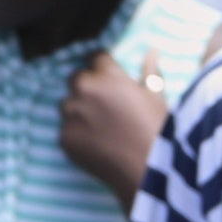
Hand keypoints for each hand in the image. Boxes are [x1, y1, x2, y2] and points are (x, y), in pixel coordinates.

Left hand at [59, 51, 166, 205]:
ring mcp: (70, 115)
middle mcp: (83, 90)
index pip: (95, 57)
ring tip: (103, 127)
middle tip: (107, 105)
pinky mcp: (64, 137)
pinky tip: (98, 142)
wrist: (147, 171)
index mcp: (106, 76)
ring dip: (79, 109)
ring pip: (68, 103)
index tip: (110, 79)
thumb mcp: (157, 97)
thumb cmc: (158, 130)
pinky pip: (66, 128)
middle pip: (77, 78)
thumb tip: (152, 50)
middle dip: (88, 86)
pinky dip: (77, 132)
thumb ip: (149, 71)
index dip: (104, 68)